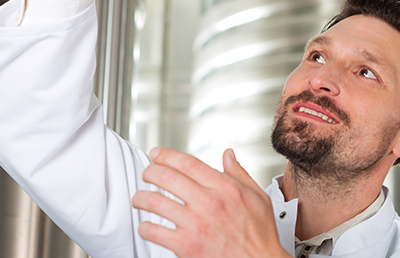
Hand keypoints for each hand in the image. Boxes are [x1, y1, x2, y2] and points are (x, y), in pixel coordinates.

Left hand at [132, 148, 290, 257]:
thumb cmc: (259, 234)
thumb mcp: (257, 197)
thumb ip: (239, 173)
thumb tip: (228, 155)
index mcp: (225, 188)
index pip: (188, 163)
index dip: (166, 155)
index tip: (156, 153)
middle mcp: (208, 203)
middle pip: (166, 177)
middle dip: (150, 171)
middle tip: (147, 173)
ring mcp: (195, 224)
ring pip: (154, 202)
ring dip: (141, 198)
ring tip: (140, 198)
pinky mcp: (185, 246)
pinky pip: (153, 231)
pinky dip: (145, 227)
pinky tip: (147, 226)